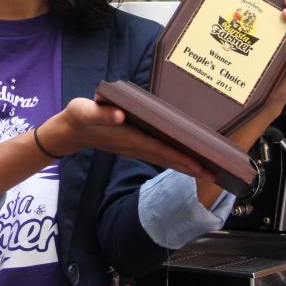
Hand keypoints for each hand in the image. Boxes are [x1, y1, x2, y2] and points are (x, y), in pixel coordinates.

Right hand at [37, 97, 215, 181]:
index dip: (179, 157)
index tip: (199, 165)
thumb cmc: (80, 117)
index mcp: (128, 138)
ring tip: (207, 172)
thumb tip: (120, 116)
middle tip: (215, 174)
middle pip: (167, 159)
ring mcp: (134, 149)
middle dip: (190, 167)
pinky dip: (174, 159)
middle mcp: (134, 147)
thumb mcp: (86, 110)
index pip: (159, 150)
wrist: (70, 130)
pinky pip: (158, 156)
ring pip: (164, 160)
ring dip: (185, 166)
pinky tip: (185, 161)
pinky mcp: (133, 146)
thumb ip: (102, 113)